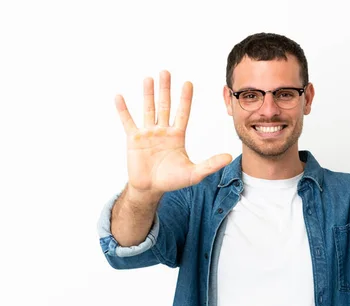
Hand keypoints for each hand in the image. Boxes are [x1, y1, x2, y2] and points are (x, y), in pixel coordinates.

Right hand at [116, 70, 231, 195]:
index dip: (185, 98)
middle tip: (166, 72)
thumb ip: (211, 164)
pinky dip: (123, 109)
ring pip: (148, 109)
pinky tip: (119, 96)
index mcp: (177, 136)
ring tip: (149, 78)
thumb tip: (229, 156)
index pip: (182, 113)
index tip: (188, 83)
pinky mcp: (134, 139)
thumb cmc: (172, 181)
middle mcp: (162, 131)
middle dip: (165, 89)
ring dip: (148, 94)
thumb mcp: (194, 173)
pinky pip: (128, 121)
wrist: (151, 189)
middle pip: (165, 106)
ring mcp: (148, 134)